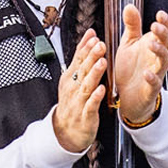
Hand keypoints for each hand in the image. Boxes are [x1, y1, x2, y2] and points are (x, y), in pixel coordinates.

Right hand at [52, 32, 108, 152]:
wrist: (65, 131)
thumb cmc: (73, 102)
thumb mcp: (74, 78)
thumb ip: (82, 57)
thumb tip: (90, 35)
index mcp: (71, 78)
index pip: (78, 59)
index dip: (86, 48)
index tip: (93, 36)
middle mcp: (73, 88)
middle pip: (82, 70)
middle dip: (91, 57)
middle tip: (100, 45)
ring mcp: (78, 102)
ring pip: (86, 86)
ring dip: (94, 74)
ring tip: (102, 62)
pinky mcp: (85, 116)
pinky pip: (90, 106)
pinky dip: (95, 98)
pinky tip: (101, 90)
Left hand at [113, 5, 167, 125]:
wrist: (126, 96)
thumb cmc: (130, 68)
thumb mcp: (128, 44)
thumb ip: (132, 26)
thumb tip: (130, 6)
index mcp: (153, 45)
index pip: (164, 32)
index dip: (165, 23)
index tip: (160, 14)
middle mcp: (157, 58)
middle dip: (163, 35)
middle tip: (155, 26)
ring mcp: (156, 73)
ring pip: (165, 62)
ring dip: (160, 52)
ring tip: (151, 44)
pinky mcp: (150, 90)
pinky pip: (155, 84)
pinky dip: (152, 78)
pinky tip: (146, 73)